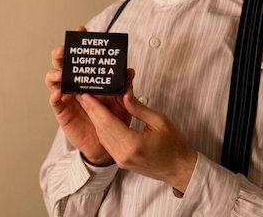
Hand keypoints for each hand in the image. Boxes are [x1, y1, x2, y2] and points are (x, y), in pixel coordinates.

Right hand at [45, 26, 133, 165]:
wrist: (108, 143)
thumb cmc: (114, 118)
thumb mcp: (122, 101)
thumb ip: (126, 86)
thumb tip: (130, 70)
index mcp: (89, 77)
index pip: (82, 56)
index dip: (80, 42)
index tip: (81, 30)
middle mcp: (75, 83)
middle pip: (63, 64)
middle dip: (61, 54)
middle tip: (62, 51)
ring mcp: (67, 97)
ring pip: (53, 80)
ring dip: (55, 74)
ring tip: (61, 74)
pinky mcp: (63, 112)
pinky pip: (55, 102)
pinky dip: (54, 96)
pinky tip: (58, 93)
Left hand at [76, 86, 197, 192]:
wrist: (180, 169)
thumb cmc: (174, 145)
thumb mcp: (160, 121)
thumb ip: (139, 108)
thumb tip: (124, 95)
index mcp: (133, 144)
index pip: (108, 122)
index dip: (95, 107)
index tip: (85, 94)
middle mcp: (123, 154)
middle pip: (102, 129)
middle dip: (91, 110)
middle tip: (82, 94)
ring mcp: (121, 160)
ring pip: (103, 136)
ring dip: (95, 119)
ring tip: (89, 102)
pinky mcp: (122, 161)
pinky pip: (108, 142)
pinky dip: (103, 128)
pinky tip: (100, 117)